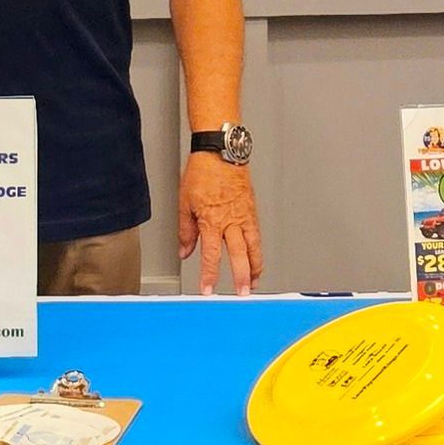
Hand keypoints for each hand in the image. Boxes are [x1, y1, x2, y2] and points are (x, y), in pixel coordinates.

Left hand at [179, 158, 262, 294]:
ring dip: (255, 267)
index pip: (211, 255)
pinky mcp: (252, 210)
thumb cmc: (202, 172)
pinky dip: (258, 250)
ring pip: (254, 247)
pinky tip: (256, 259)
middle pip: (239, 254)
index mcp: (212, 220)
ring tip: (253, 282)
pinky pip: (257, 235)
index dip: (209, 275)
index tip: (208, 289)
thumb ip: (186, 231)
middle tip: (242, 293)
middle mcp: (231, 220)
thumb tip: (185, 251)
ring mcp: (244, 215)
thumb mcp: (185, 203)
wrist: (221, 152)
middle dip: (241, 276)